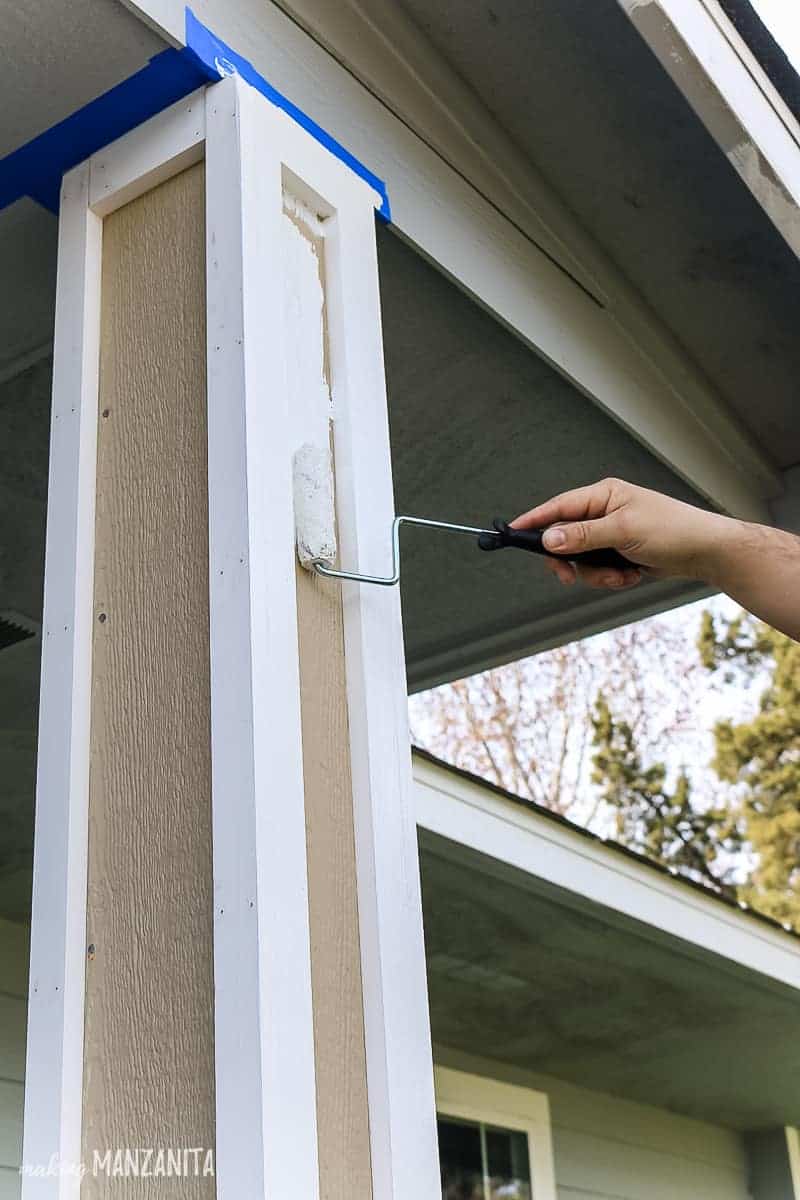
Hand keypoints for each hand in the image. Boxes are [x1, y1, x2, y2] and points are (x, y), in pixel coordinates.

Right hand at [510, 477, 722, 589]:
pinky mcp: (619, 554)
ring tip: (620, 576)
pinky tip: (631, 576)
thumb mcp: (623, 531)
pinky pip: (598, 571)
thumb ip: (583, 535)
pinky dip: (611, 578)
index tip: (512, 532)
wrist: (705, 552)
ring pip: (581, 560)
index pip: (558, 506)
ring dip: (596, 574)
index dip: (534, 520)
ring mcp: (610, 535)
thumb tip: (548, 538)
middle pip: (564, 539)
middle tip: (569, 577)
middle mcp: (603, 512)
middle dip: (570, 561)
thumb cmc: (672, 530)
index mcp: (603, 495)